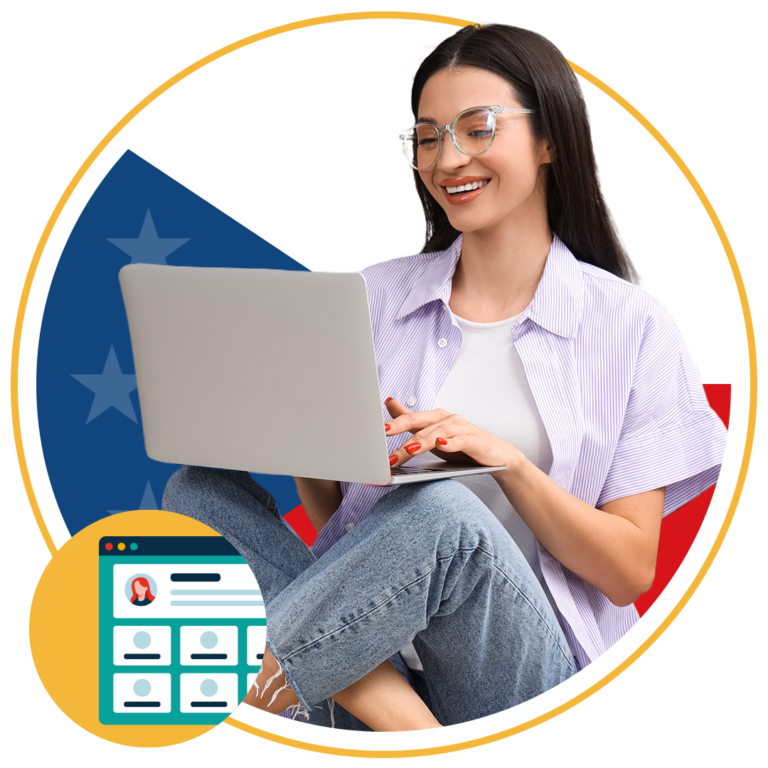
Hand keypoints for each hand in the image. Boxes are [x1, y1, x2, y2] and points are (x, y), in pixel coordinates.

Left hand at [384, 398, 516, 472]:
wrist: (497, 456)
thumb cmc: (462, 445)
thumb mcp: (433, 434)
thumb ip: (412, 421)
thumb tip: (389, 402)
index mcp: (435, 418)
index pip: (411, 418)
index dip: (394, 422)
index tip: (377, 428)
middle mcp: (447, 419)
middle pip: (420, 423)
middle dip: (401, 428)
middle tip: (384, 436)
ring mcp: (461, 428)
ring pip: (437, 434)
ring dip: (421, 441)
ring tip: (408, 450)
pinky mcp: (474, 441)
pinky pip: (460, 441)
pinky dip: (450, 444)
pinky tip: (441, 446)